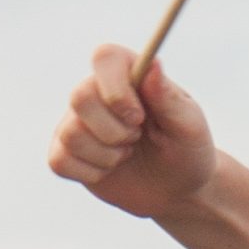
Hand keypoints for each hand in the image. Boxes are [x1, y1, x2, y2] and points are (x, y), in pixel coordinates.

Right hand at [47, 43, 217, 220]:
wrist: (177, 190)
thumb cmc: (187, 152)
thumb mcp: (189, 127)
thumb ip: (169, 98)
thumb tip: (152, 64)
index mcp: (129, 74)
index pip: (105, 57)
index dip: (116, 88)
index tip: (138, 117)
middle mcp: (97, 91)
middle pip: (79, 97)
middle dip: (114, 131)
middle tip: (137, 139)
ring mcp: (77, 120)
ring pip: (70, 134)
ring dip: (107, 155)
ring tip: (127, 154)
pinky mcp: (66, 151)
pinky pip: (59, 161)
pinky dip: (90, 173)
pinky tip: (109, 170)